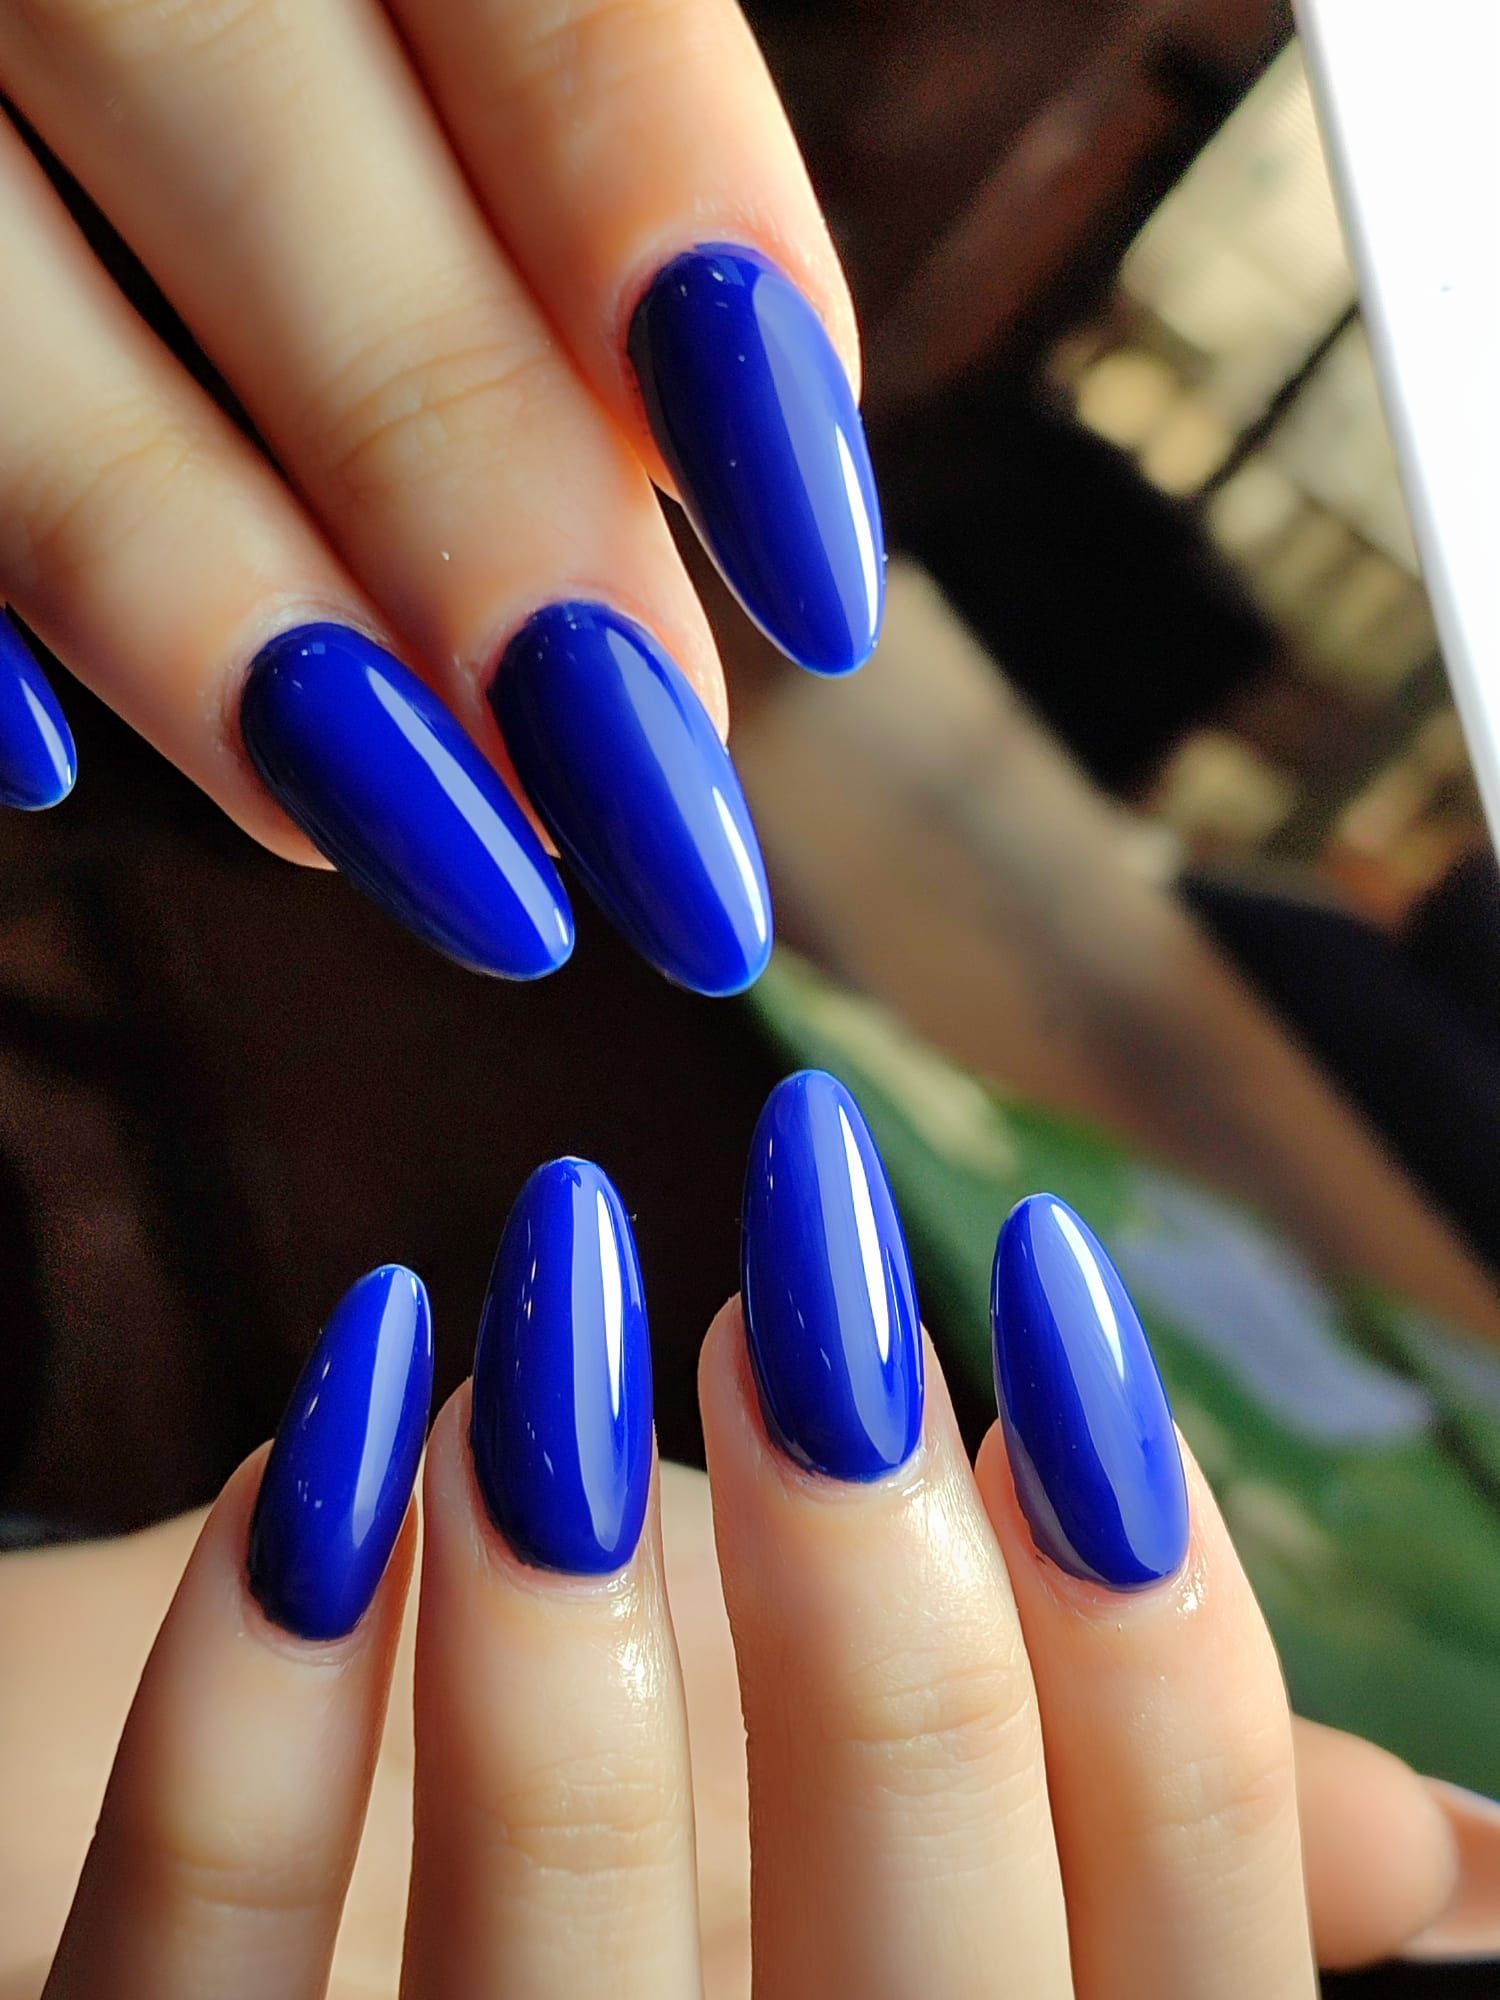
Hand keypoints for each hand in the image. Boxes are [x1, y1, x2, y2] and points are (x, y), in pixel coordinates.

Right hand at [0, 0, 881, 991]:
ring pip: (4, 348)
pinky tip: (49, 757)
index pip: (549, 4)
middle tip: (663, 816)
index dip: (690, 290)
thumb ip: (545, 110)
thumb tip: (688, 469)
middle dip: (489, 535)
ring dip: (227, 633)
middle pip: (284, 203)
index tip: (822, 585)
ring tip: (452, 860)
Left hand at [5, 1076, 1488, 1996]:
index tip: (1051, 1296)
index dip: (1154, 1623)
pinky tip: (336, 1422)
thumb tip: (1457, 1847)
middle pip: (911, 1948)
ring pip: (542, 1969)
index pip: (1181, 1943)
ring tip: (552, 1294)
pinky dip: (261, 1681)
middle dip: (880, 1585)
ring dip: (560, 1600)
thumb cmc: (760, 1955)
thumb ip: (1171, 1895)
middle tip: (807, 1267)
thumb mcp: (987, 1955)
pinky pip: (196, 1962)